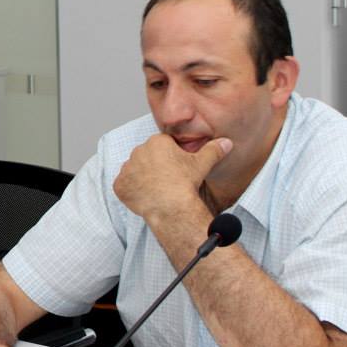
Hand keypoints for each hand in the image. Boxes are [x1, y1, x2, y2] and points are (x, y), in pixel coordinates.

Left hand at [113, 134, 231, 222]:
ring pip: (135, 171)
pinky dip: (132, 191)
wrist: (170, 205)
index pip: (163, 146)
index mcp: (156, 142)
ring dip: (142, 178)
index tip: (177, 169)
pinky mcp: (119, 185)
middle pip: (147, 157)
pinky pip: (125, 186)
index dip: (171, 158)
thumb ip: (214, 150)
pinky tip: (145, 197)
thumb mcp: (202, 163)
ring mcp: (126, 168)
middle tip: (168, 181)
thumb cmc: (185, 182)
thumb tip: (227, 142)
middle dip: (155, 167)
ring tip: (157, 190)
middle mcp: (138, 151)